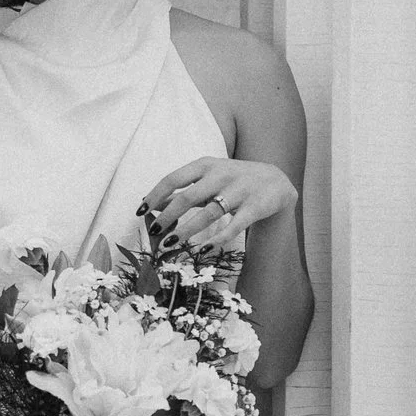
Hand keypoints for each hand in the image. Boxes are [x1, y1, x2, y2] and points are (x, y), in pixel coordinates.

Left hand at [142, 155, 296, 255]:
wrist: (276, 181)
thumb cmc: (232, 181)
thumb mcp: (206, 180)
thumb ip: (180, 191)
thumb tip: (149, 203)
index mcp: (205, 165)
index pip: (173, 178)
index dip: (155, 195)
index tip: (140, 212)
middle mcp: (221, 174)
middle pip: (188, 197)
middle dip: (168, 216)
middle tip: (154, 233)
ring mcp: (240, 190)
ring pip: (210, 213)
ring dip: (188, 230)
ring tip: (171, 245)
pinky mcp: (255, 207)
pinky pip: (234, 225)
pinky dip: (218, 239)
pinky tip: (203, 250)